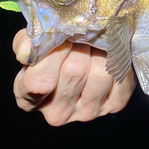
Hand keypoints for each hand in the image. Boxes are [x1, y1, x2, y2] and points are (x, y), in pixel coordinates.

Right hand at [12, 29, 135, 125]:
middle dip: (80, 47)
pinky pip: (121, 77)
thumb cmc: (55, 52)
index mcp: (30, 98)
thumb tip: (28, 49)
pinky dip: (119, 61)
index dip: (53, 54)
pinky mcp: (115, 104)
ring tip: (97, 45)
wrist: (85, 60)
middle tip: (83, 35)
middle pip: (74, 71)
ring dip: (101, 52)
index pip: (39, 81)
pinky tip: (111, 56)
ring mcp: (88, 112)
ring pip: (100, 73)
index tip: (63, 37)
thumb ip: (27, 43)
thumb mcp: (36, 45)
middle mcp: (58, 112)